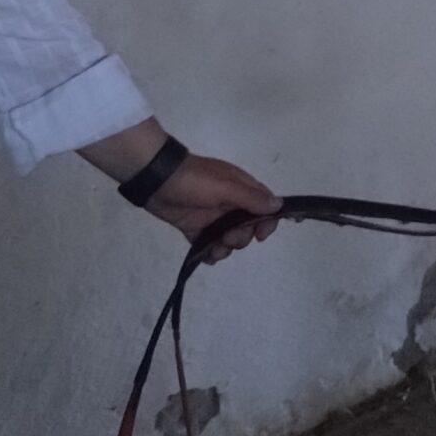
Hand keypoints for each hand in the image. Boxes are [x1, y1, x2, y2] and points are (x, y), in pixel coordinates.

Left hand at [146, 155, 282, 261]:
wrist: (157, 181)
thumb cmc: (195, 181)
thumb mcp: (225, 187)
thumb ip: (251, 198)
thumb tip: (278, 205)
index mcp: (241, 189)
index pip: (264, 207)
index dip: (267, 222)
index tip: (261, 235)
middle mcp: (231, 204)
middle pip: (248, 228)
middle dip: (241, 237)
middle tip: (227, 237)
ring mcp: (213, 218)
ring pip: (229, 239)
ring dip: (226, 248)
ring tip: (213, 248)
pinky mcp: (196, 228)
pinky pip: (209, 246)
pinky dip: (210, 253)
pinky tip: (205, 255)